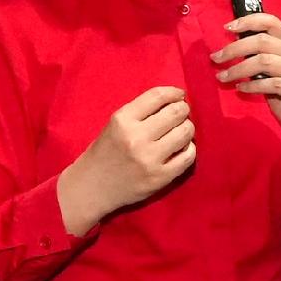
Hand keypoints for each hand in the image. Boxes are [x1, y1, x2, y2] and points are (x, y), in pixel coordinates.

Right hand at [56, 86, 195, 233]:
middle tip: (182, 114)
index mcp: (122, 120)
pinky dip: (189, 149)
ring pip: (185, 133)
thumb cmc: (104, 152)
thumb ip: (140, 113)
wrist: (91, 187)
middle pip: (175, 113)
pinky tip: (182, 148)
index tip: (179, 95)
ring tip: (181, 131)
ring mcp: (150, 159)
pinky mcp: (160, 177)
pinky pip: (188, 157)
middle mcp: (136, 137)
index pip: (158, 96)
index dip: (174, 92)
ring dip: (187, 128)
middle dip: (183, 110)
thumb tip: (175, 100)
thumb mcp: (114, 125)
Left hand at [216, 9, 280, 156]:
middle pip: (263, 41)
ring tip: (224, 77)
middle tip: (216, 58)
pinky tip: (241, 90)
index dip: (249, 21)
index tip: (227, 28)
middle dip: (235, 48)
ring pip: (265, 61)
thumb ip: (258, 58)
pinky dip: (252, 86)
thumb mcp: (271, 74)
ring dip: (239, 69)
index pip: (272, 22)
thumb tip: (231, 47)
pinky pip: (272, 84)